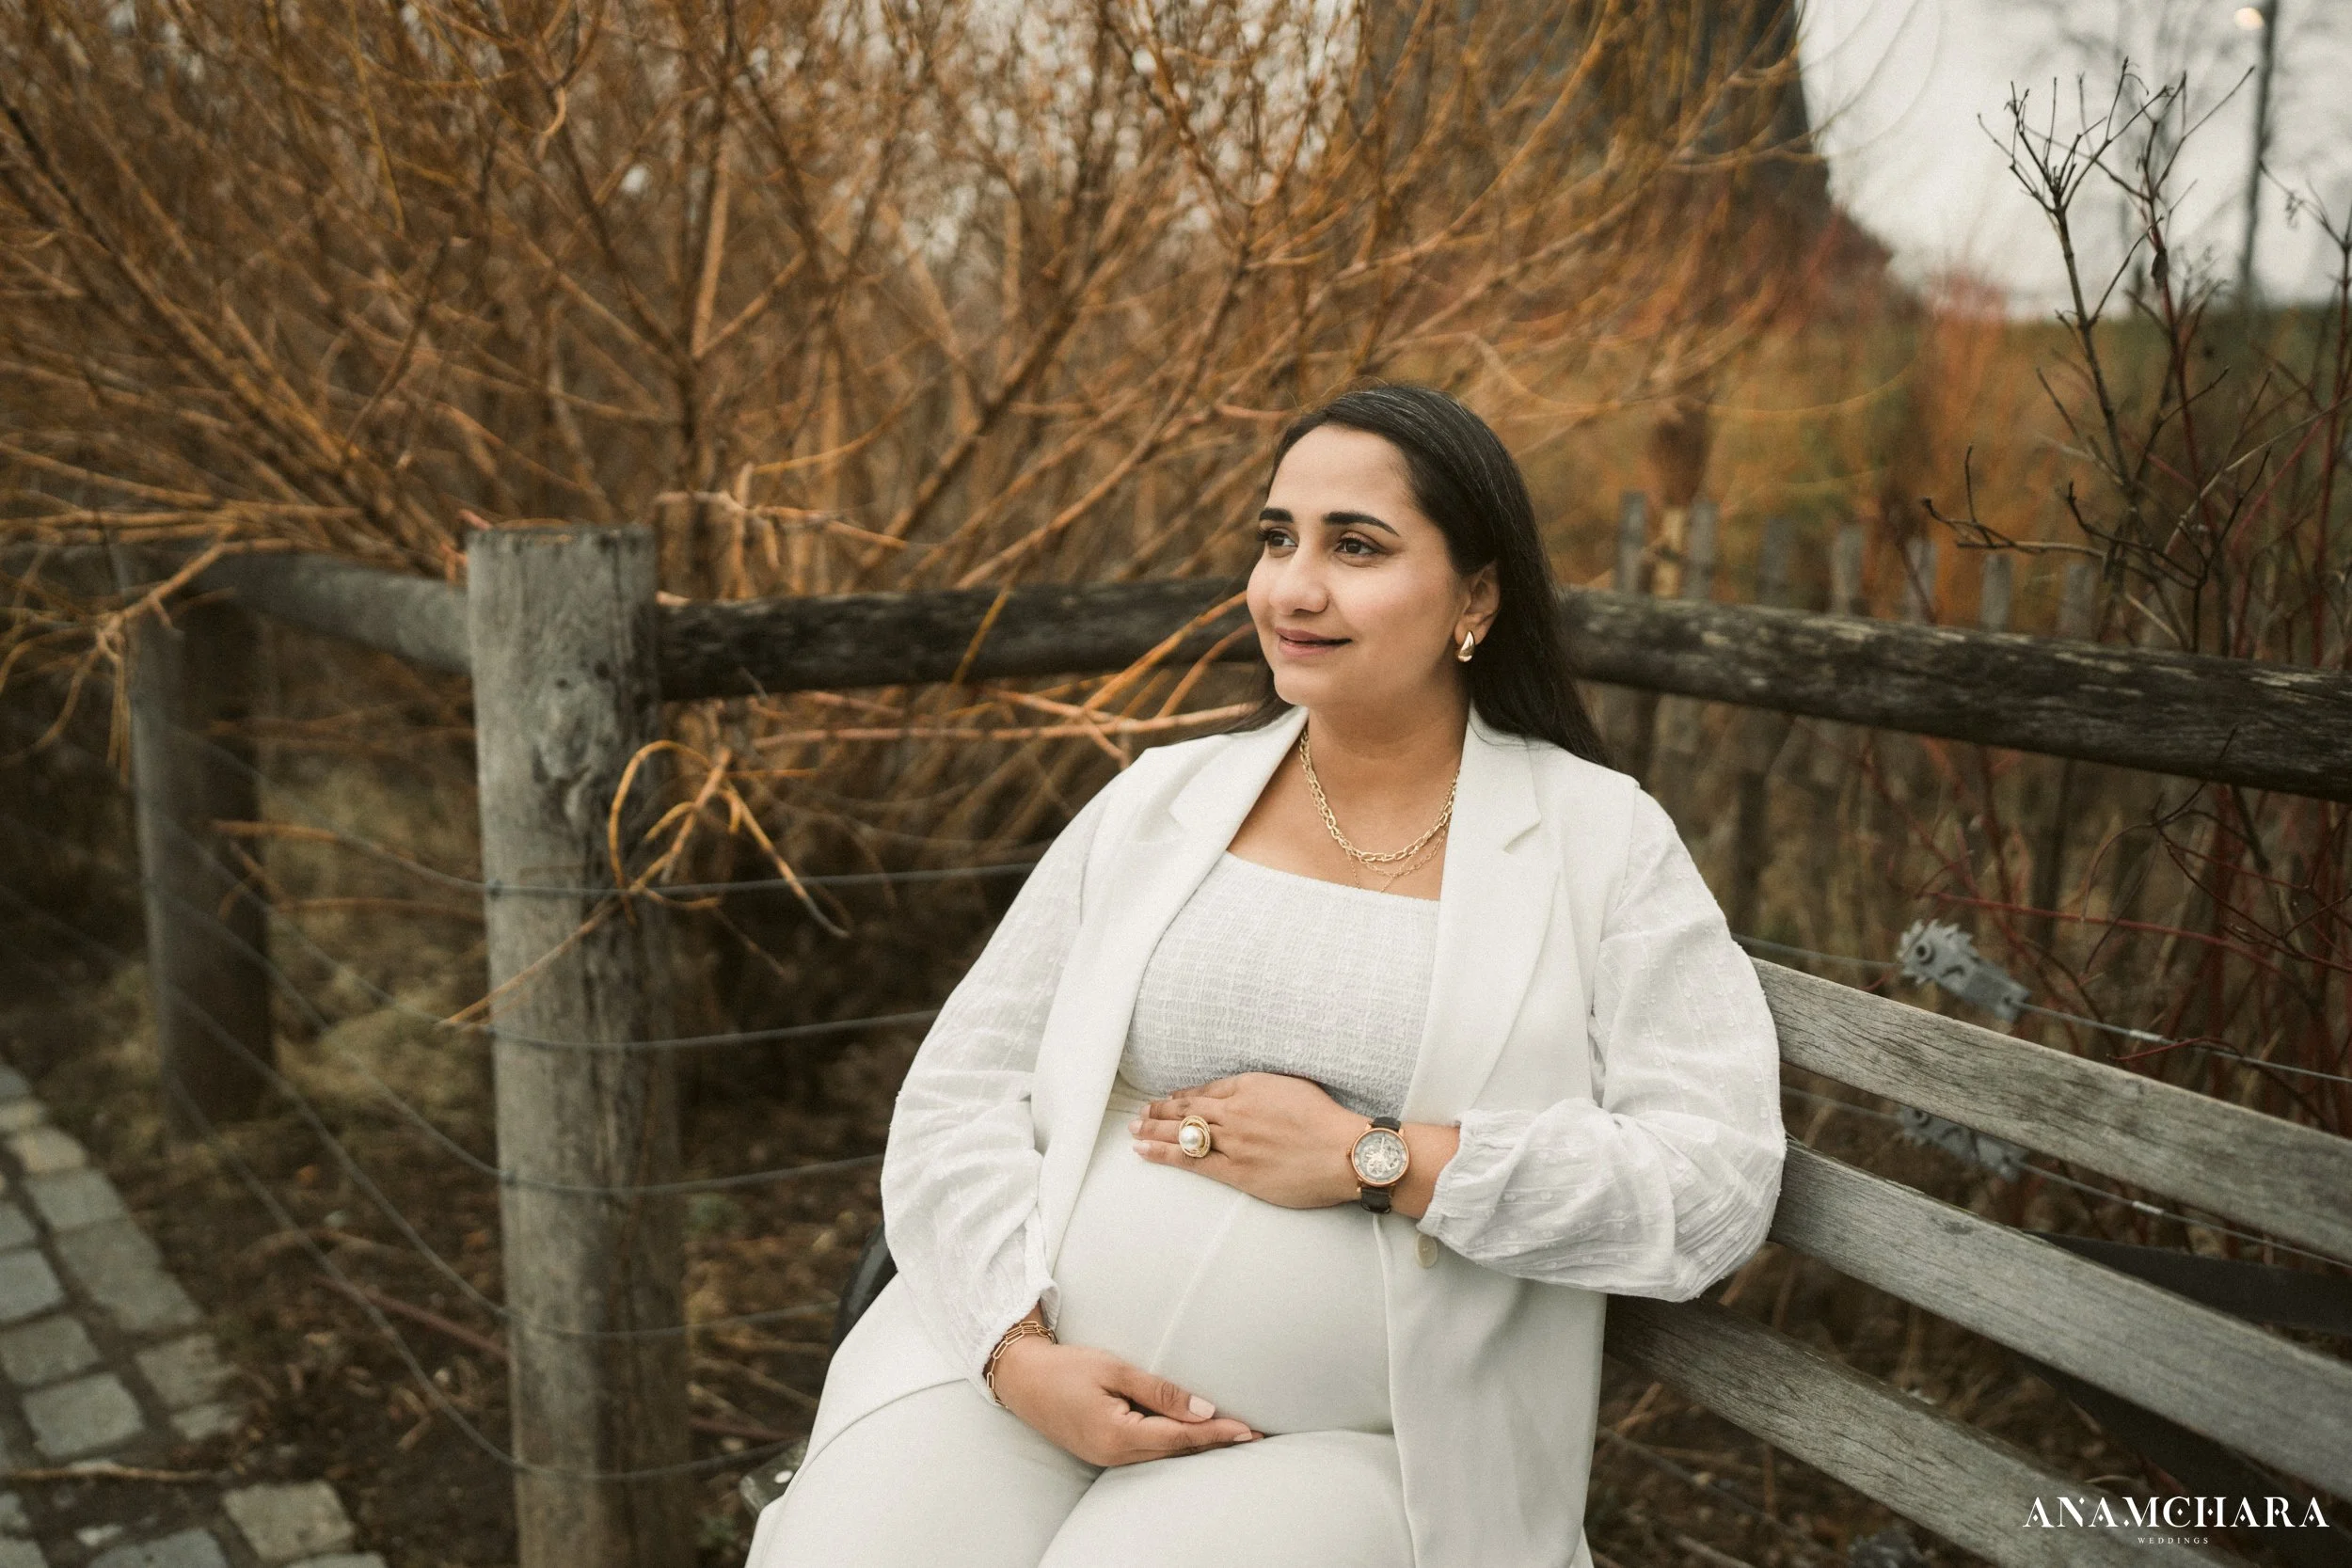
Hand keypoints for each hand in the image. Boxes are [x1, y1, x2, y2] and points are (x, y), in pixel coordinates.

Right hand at [990, 1333, 1259, 1465]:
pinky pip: (1148, 1451)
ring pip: (1164, 1454)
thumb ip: (1159, 1391)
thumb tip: (1203, 1408)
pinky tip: (1193, 1437)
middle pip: (1176, 1450)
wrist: (1021, 1379)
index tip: (1248, 1429)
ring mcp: (1107, 1458)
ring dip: (1199, 1446)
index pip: (1180, 1436)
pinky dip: (1176, 1444)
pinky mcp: (1103, 1452)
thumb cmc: (1066, 1367)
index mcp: (1117, 1434)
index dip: (1217, 1433)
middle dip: (1216, 1443)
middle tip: (1256, 1436)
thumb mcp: (1114, 1369)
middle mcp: (1114, 1455)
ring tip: (1234, 1436)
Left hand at [1130, 1073, 1364, 1207]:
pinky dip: (1165, 1154)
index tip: (1168, 1100)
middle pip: (1187, 1109)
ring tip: (1135, 1130)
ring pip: (1183, 1133)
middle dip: (1160, 1112)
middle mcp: (1236, 1111)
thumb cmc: (1328, 1122)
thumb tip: (1248, 1092)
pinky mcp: (1236, 1170)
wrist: (1345, 1152)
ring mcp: (1233, 1140)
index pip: (1206, 1090)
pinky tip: (1145, 1151)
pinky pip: (1192, 1160)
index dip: (1183, 1096)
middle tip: (1140, 1114)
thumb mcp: (1295, 1088)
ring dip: (1154, 1130)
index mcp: (1251, 1087)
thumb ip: (1266, 1089)